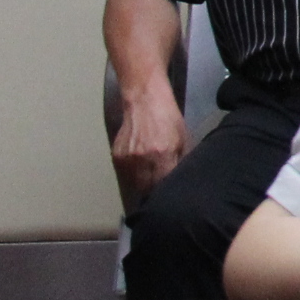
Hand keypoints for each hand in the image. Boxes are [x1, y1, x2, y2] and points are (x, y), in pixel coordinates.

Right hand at [110, 87, 190, 208]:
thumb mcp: (183, 139)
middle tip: (160, 195)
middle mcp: (142, 159)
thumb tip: (181, 180)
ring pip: (134, 184)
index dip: (166, 193)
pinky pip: (125, 175)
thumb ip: (180, 161)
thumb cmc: (168, 119)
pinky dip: (133, 176)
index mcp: (162, 155)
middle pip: (147, 189)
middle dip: (154, 193)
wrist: (144, 101)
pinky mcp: (116, 156)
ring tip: (150, 184)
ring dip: (142, 187)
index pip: (163, 185)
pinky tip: (140, 171)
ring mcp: (127, 159)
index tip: (170, 198)